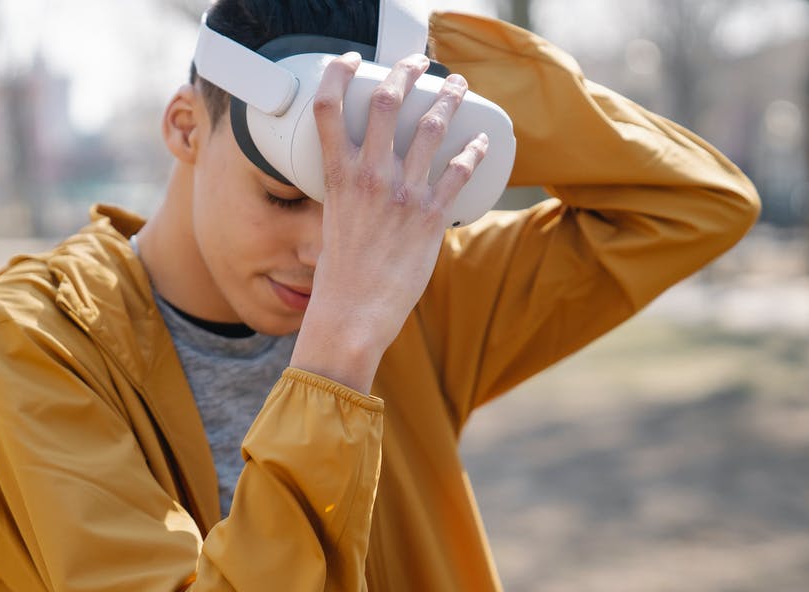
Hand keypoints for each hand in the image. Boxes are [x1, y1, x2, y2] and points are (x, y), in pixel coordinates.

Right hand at [290, 51, 488, 392]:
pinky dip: (475, 152)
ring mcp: (403, 194)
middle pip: (387, 102)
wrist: (353, 313)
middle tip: (418, 63)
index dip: (337, 74)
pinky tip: (482, 141)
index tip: (349, 61)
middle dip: (405, 72)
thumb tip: (366, 181)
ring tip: (458, 87)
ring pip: (431, 127)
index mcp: (338, 176)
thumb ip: (350, 194)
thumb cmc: (340, 275)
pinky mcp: (432, 216)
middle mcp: (370, 177)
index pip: (326, 108)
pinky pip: (460, 172)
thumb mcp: (332, 221)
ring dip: (449, 99)